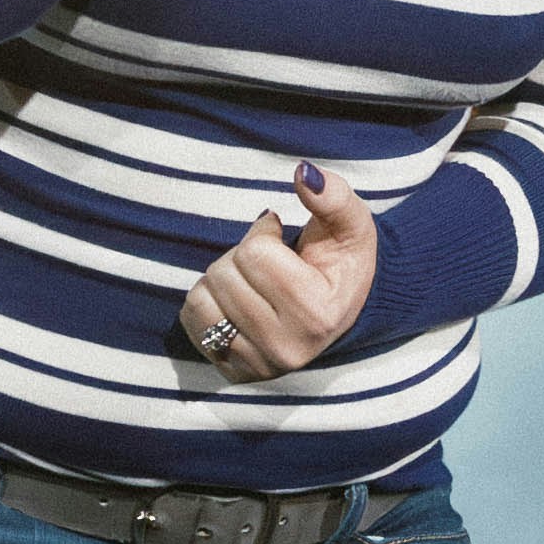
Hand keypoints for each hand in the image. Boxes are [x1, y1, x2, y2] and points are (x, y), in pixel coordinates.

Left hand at [178, 164, 376, 379]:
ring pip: (201, 298)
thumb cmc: (344, 260)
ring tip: (252, 281)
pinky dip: (206, 301)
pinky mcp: (236, 372)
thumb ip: (332, 196)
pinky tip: (236, 300)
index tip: (281, 237)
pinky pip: (192, 323)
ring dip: (221, 278)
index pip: (254, 254)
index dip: (263, 232)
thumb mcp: (352, 224)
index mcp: (317, 314)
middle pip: (224, 274)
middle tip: (268, 262)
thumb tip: (303, 172)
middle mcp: (287, 349)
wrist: (343, 310)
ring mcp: (259, 365)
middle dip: (241, 255)